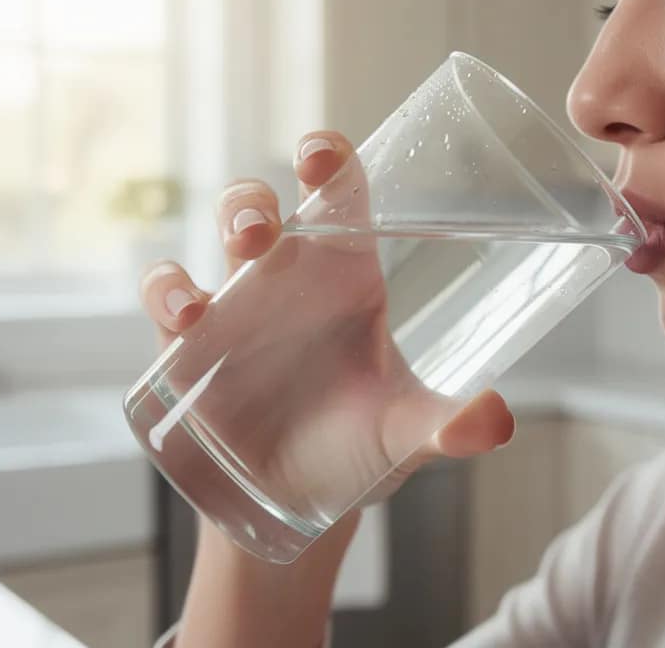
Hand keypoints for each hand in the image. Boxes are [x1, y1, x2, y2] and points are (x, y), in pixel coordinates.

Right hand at [137, 131, 514, 532]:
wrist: (302, 505)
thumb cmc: (360, 447)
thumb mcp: (408, 434)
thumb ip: (450, 424)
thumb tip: (496, 420)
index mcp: (347, 273)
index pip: (340, 192)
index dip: (326, 159)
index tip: (318, 159)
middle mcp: (290, 275)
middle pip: (267, 201)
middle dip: (257, 198)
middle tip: (265, 228)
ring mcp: (237, 303)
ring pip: (220, 232)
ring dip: (223, 229)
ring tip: (239, 255)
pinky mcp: (191, 344)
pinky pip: (169, 295)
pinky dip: (169, 292)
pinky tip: (189, 315)